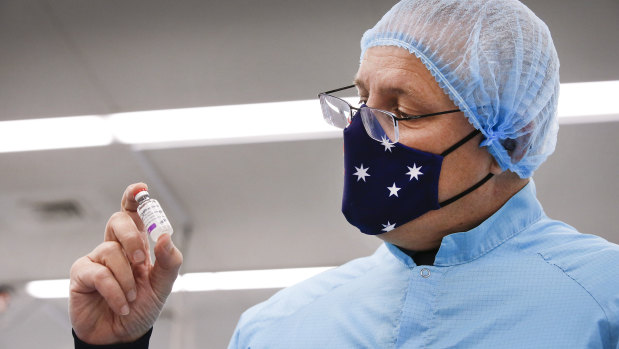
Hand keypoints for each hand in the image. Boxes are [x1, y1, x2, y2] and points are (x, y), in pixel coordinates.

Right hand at [69, 183, 182, 343]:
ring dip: (127, 279)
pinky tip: (122, 305)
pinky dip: (115, 291)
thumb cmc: (141, 307)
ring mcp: (97, 259)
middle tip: (141, 261)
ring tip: (132, 297)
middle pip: (118, 220)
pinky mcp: (81, 274)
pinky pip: (99, 273)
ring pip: (112, 252)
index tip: (141, 188)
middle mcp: (116, 247)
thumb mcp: (162, 285)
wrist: (122, 335)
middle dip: (132, 237)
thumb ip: (169, 261)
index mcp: (137, 244)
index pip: (134, 214)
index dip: (134, 197)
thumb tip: (164, 237)